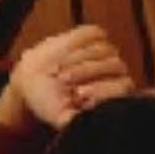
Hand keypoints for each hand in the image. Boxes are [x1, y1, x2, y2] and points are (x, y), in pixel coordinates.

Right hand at [0, 24, 134, 131]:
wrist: (30, 81)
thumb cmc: (49, 103)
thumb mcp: (63, 118)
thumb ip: (80, 121)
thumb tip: (103, 115)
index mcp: (115, 94)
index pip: (124, 86)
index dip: (101, 90)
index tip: (78, 94)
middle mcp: (115, 73)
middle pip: (116, 65)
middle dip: (87, 72)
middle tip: (63, 79)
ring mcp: (106, 53)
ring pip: (104, 48)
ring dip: (78, 58)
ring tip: (59, 68)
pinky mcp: (93, 36)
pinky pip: (94, 32)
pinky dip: (78, 41)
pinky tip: (63, 51)